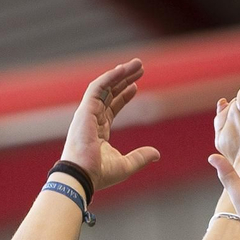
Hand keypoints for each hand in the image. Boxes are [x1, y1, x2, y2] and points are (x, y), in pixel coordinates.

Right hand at [59, 59, 160, 193]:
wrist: (83, 175)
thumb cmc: (99, 173)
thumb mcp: (126, 165)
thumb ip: (141, 157)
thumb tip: (156, 154)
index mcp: (98, 131)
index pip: (111, 107)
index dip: (124, 96)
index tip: (136, 86)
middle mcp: (91, 119)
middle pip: (109, 93)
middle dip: (124, 79)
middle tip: (139, 68)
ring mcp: (87, 114)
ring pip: (104, 86)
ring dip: (120, 73)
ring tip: (136, 64)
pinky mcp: (85, 110)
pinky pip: (97, 87)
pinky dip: (109, 77)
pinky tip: (122, 69)